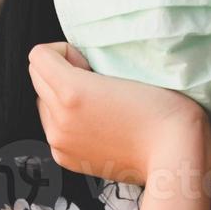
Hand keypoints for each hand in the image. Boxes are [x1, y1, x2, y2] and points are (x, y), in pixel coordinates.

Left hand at [27, 43, 210, 184]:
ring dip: (61, 97)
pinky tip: (98, 124)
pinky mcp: (65, 158)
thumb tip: (69, 64)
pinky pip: (53, 127)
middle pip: (37, 78)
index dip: (63, 51)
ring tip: (98, 105)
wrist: (173, 155)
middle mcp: (58, 119)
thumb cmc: (161, 109)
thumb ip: (86, 63)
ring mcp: (59, 141)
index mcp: (71, 92)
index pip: (39, 55)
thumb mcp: (124, 72)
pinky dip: (67, 121)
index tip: (87, 63)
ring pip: (43, 103)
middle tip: (95, 82)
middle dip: (60, 72)